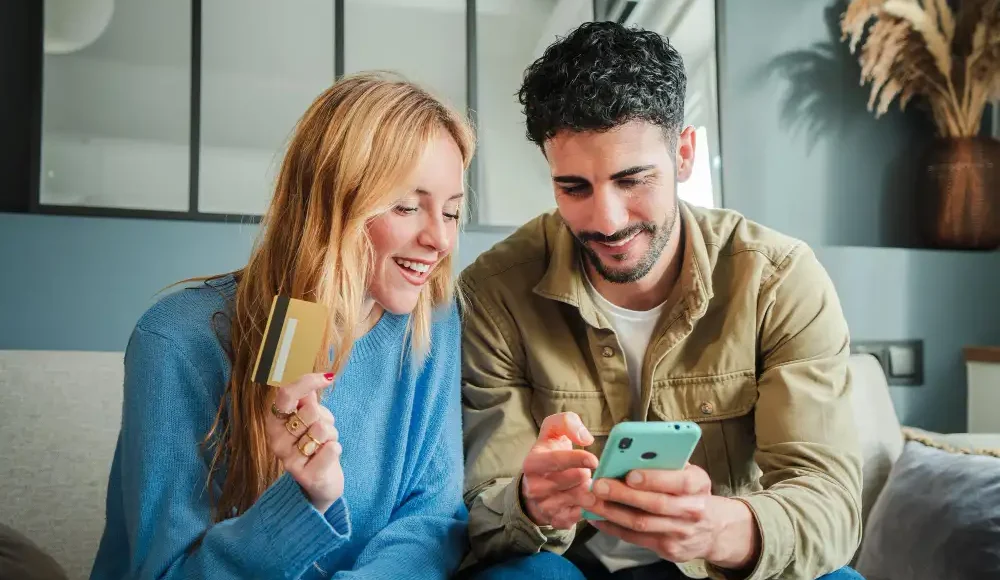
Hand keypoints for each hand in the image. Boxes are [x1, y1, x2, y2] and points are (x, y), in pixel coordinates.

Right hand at [265, 372, 343, 512]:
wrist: (320, 482)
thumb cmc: (313, 445)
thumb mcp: (309, 419)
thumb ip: (307, 399)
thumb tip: (313, 375)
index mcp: (274, 422)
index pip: (286, 395)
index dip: (308, 382)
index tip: (328, 377)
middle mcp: (276, 441)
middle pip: (310, 411)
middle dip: (324, 418)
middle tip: (320, 432)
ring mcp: (289, 460)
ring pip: (322, 429)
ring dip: (331, 434)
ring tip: (323, 445)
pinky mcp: (306, 476)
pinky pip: (332, 448)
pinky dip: (336, 449)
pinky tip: (327, 458)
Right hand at [520, 412, 599, 528]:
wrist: (539, 485)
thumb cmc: (550, 453)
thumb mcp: (553, 432)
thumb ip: (566, 423)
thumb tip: (586, 438)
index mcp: (532, 464)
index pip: (556, 461)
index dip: (577, 459)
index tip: (595, 460)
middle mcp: (534, 488)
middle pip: (575, 479)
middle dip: (587, 473)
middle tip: (588, 471)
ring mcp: (545, 507)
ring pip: (582, 498)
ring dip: (591, 489)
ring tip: (589, 483)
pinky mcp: (557, 521)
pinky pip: (583, 514)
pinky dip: (593, 506)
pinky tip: (593, 498)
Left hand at [587, 464, 759, 570]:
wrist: (713, 529)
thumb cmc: (692, 493)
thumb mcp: (689, 473)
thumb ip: (666, 463)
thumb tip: (632, 451)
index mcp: (699, 484)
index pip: (680, 481)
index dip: (654, 478)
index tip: (630, 474)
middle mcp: (693, 510)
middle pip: (655, 504)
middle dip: (623, 494)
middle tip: (598, 485)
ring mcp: (680, 532)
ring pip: (641, 523)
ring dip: (611, 512)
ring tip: (590, 500)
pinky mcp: (668, 549)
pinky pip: (635, 538)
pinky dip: (613, 527)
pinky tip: (597, 517)